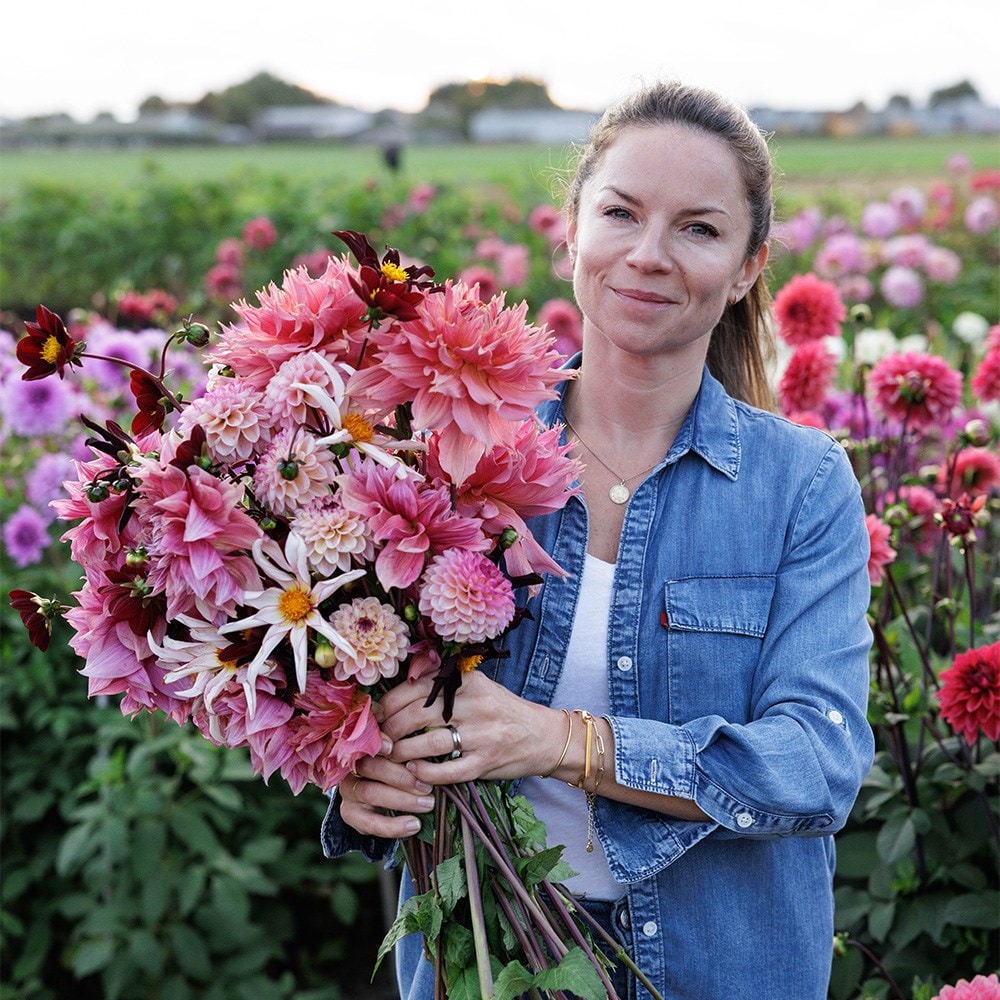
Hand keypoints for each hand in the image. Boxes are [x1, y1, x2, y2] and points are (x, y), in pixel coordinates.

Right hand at [337, 735, 436, 840]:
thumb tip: (424, 739)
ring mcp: (349, 788)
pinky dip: (393, 826)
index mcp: (365, 744)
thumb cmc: (406, 765)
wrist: (392, 792)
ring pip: (370, 792)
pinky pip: (369, 822)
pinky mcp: (350, 812)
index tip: (393, 747)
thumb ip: (408, 747)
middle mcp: (351, 765)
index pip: (369, 742)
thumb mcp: (408, 753)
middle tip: (427, 786)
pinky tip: (415, 825)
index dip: (379, 743)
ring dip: (402, 800)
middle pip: (369, 767)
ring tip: (428, 804)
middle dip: (401, 777)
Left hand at [378, 669, 562, 784]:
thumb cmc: (502, 711)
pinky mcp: (486, 762)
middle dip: (391, 730)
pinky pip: (448, 771)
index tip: (377, 715)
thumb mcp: (477, 687)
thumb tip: (400, 688)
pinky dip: (426, 773)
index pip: (417, 688)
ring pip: (429, 744)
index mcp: (469, 682)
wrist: (543, 736)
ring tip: (392, 757)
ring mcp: (482, 735)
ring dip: (403, 753)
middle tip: (380, 740)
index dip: (390, 703)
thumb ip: (445, 685)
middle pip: (417, 715)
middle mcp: (475, 705)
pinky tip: (414, 772)